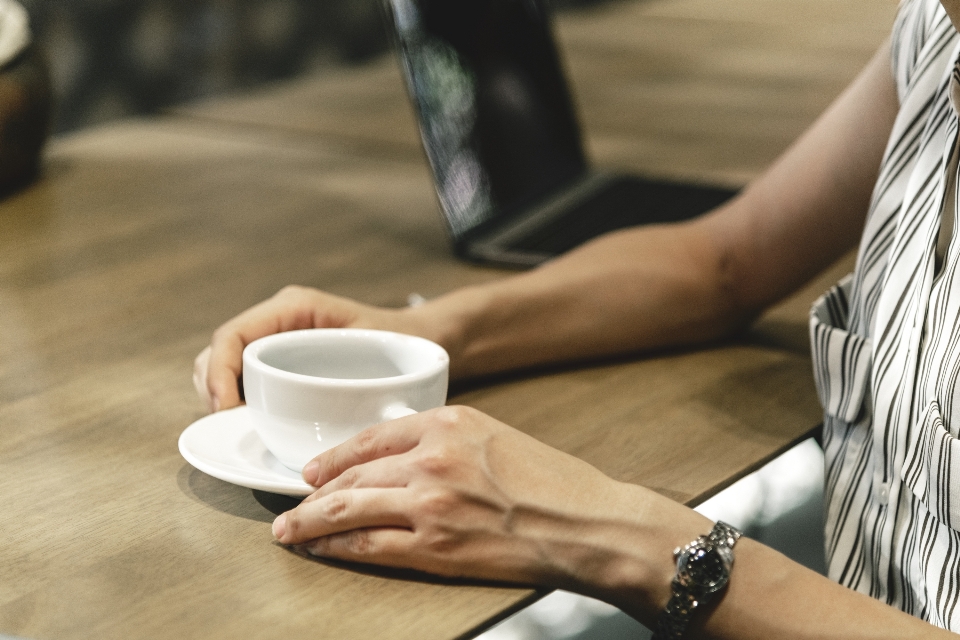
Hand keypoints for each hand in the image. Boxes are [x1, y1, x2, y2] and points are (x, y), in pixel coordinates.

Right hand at [193, 285, 424, 411]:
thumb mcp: (388, 354)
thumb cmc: (403, 344)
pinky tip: (248, 424)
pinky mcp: (277, 364)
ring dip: (219, 395)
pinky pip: (241, 379)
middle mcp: (278, 321)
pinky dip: (234, 401)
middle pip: (219, 350)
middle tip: (227, 423)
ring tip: (235, 425)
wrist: (416, 340)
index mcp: (296, 309)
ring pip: (223, 365)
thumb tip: (382, 415)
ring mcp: (274, 342)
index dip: (220, 372)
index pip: (234, 334)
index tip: (226, 409)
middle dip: (212, 386)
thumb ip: (378, 380)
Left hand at [271, 405, 697, 613]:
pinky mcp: (435, 546)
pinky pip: (370, 546)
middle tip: (293, 504)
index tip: (314, 469)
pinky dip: (339, 549)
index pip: (373, 436)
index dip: (335, 457)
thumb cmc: (555, 484)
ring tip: (290, 532)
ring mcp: (431, 502)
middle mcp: (434, 458)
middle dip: (314, 493)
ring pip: (350, 509)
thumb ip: (447, 439)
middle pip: (354, 474)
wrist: (590, 525)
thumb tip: (403, 456)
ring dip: (312, 523)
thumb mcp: (497, 437)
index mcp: (450, 422)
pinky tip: (323, 551)